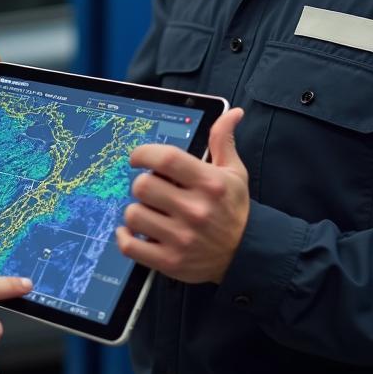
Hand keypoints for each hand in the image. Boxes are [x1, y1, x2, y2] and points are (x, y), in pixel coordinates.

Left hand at [116, 108, 248, 284]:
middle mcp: (195, 211)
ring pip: (133, 214)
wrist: (247, 253)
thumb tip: (233, 112)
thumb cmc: (234, 208)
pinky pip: (130, 246)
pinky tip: (132, 231)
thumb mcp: (234, 172)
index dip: (144, 153)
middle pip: (142, 186)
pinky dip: (124, 237)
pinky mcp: (170, 261)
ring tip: (148, 211)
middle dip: (141, 183)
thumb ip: (223, 140)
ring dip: (136, 210)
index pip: (166, 159)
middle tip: (150, 188)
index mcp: (209, 184)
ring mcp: (182, 238)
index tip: (137, 157)